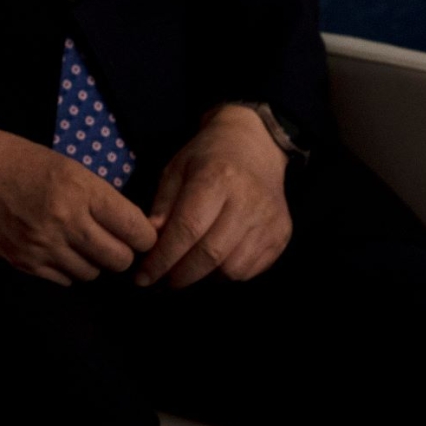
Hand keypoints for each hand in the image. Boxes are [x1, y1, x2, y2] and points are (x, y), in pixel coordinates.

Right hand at [0, 121, 157, 284]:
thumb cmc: (16, 160)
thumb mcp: (66, 165)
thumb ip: (98, 196)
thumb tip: (130, 226)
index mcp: (80, 189)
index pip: (137, 230)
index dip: (145, 235)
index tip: (140, 234)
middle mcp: (66, 220)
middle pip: (120, 260)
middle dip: (123, 253)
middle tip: (113, 241)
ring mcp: (43, 245)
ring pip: (93, 274)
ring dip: (93, 262)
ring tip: (81, 244)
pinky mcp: (24, 262)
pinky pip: (66, 280)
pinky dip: (68, 269)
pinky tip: (59, 250)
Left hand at [133, 104, 292, 288]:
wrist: (256, 145)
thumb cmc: (208, 156)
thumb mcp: (176, 169)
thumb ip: (162, 204)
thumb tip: (150, 240)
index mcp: (217, 178)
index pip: (187, 228)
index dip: (163, 257)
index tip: (144, 275)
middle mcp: (248, 201)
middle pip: (211, 254)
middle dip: (180, 275)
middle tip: (162, 280)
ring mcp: (269, 221)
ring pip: (232, 269)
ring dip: (203, 277)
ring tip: (185, 270)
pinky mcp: (281, 235)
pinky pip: (251, 270)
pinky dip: (226, 275)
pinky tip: (212, 265)